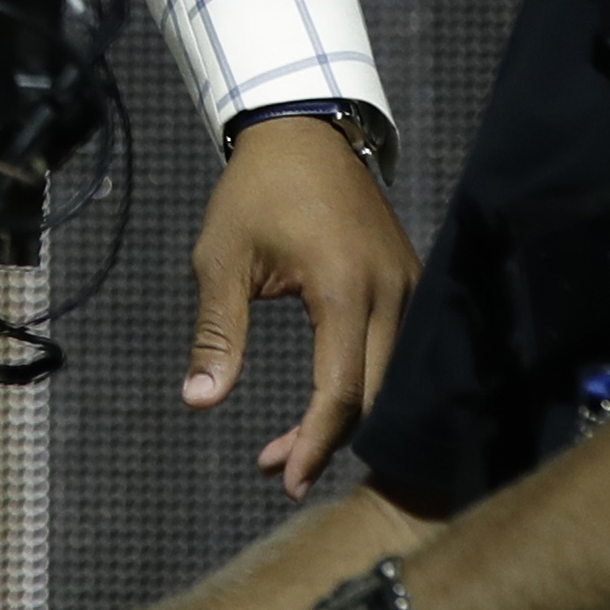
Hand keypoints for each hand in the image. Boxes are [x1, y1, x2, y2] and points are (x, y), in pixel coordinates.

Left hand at [184, 117, 418, 495]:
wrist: (304, 130)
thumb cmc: (257, 190)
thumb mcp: (222, 258)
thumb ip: (218, 332)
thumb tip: (198, 402)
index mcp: (345, 287)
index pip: (342, 391)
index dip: (314, 444)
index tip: (286, 480)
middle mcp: (392, 291)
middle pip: (373, 398)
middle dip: (326, 441)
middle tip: (275, 466)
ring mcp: (410, 285)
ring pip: (391, 380)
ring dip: (345, 418)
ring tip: (288, 444)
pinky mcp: (412, 281)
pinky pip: (399, 351)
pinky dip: (365, 385)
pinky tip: (329, 402)